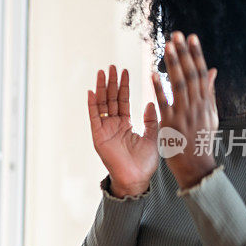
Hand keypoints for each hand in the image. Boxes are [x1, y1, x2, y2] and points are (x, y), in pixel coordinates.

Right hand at [88, 66, 158, 196]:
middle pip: (111, 99)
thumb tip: (152, 101)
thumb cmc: (145, 163)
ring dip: (101, 88)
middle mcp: (113, 125)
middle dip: (111, 82)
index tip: (125, 71)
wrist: (137, 179)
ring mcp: (105, 130)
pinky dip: (92, 105)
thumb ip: (151, 119)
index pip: (123, 100)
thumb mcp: (153, 136)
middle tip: (112, 66)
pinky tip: (92, 92)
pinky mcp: (98, 136)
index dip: (124, 86)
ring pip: (102, 104)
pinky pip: (94, 117)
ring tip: (102, 72)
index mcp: (125, 125)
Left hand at [152, 32, 218, 189]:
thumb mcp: (210, 114)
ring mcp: (184, 114)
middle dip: (184, 54)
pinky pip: (163, 103)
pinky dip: (158, 88)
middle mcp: (196, 106)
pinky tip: (152, 74)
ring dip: (172, 65)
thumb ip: (209, 92)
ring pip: (178, 85)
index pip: (201, 73)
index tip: (192, 37)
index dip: (196, 54)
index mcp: (206, 102)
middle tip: (176, 35)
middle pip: (190, 75)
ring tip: (167, 47)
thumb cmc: (202, 138)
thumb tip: (213, 70)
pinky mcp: (170, 124)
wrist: (196, 165)